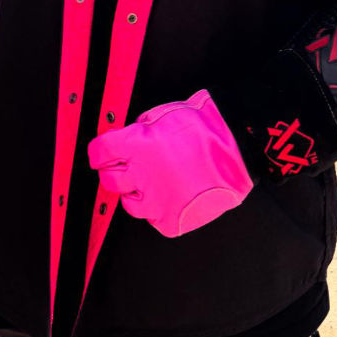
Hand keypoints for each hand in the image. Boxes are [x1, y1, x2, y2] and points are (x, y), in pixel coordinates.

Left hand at [88, 89, 252, 237]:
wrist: (237, 154)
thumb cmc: (204, 129)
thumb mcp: (165, 115)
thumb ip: (140, 130)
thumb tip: (125, 140)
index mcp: (137, 146)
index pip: (99, 152)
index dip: (98, 152)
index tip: (101, 154)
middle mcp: (141, 176)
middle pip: (108, 179)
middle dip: (113, 170)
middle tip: (124, 166)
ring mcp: (155, 202)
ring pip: (128, 203)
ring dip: (135, 191)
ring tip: (152, 182)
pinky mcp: (170, 221)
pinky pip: (152, 218)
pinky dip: (157, 207)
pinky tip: (170, 194)